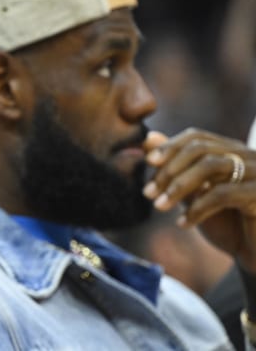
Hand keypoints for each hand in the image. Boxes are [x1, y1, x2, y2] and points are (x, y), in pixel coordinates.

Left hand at [142, 128, 255, 272]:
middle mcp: (248, 157)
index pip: (197, 137)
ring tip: (159, 206)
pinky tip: (183, 224)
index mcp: (231, 152)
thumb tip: (148, 139)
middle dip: (169, 169)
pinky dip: (197, 208)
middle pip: (201, 148)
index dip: (170, 147)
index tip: (148, 162)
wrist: (255, 257)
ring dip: (178, 187)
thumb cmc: (226, 224)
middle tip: (148, 192)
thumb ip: (175, 169)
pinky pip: (223, 194)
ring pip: (211, 166)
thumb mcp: (194, 194)